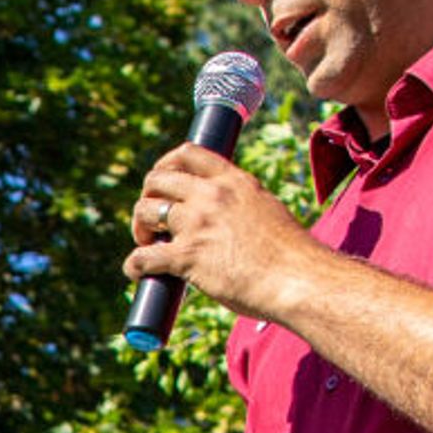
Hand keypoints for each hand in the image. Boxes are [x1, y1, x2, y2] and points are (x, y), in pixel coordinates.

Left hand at [127, 143, 312, 321]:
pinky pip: (142, 256)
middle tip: (153, 223)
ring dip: (139, 228)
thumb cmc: (289, 255)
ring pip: (145, 211)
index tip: (161, 185)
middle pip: (157, 179)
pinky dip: (133, 266)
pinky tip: (137, 273)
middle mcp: (213, 195)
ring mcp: (198, 223)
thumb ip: (241, 206)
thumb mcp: (266, 211)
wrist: (298, 280)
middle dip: (147, 198)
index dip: (165, 166)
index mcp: (234, 180)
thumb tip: (224, 219)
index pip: (188, 153)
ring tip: (149, 245)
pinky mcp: (187, 255)